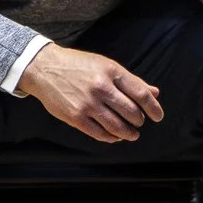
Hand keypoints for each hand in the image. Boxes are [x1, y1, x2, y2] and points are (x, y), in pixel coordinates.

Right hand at [18, 43, 163, 143]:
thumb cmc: (78, 65)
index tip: (158, 116)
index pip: (141, 94)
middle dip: (139, 121)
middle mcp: (101, 87)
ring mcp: (88, 104)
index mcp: (111, 71)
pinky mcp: (75, 117)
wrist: (44, 68)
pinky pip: (100, 133)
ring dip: (128, 133)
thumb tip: (155, 93)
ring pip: (117, 126)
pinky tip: (115, 136)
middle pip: (131, 112)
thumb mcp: (106, 65)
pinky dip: (111, 137)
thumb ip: (131, 81)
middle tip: (139, 123)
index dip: (153, 108)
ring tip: (131, 134)